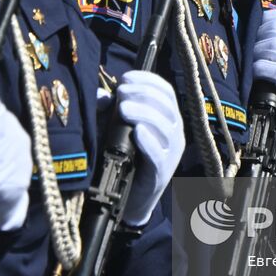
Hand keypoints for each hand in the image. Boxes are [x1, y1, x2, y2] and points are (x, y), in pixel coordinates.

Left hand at [117, 70, 184, 226]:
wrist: (128, 198)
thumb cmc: (123, 157)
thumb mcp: (114, 128)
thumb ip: (108, 110)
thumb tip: (101, 94)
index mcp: (167, 118)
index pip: (166, 91)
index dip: (148, 80)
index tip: (125, 77)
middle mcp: (174, 133)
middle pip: (166, 105)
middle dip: (143, 94)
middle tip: (121, 92)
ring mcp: (170, 153)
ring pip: (166, 127)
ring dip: (144, 113)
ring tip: (123, 109)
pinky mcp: (162, 173)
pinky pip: (159, 154)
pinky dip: (149, 141)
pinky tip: (137, 132)